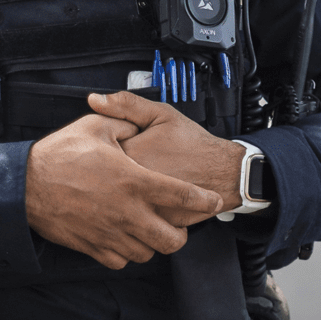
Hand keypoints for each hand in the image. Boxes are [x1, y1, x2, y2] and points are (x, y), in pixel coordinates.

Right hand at [25, 111, 223, 269]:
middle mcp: (128, 212)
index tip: (212, 200)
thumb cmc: (58, 155)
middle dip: (181, 233)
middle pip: (173, 239)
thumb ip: (124, 123)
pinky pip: (122, 260)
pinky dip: (127, 252)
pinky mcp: (93, 246)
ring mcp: (111, 233)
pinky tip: (122, 236)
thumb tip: (138, 126)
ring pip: (149, 253)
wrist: (24, 185)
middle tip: (175, 221)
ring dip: (152, 242)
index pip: (184, 196)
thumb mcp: (94, 126)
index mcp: (133, 181)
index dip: (205, 200)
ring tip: (146, 228)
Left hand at [88, 91, 245, 209]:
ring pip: (116, 197)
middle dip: (109, 168)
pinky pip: (132, 214)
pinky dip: (135, 205)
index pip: (96, 150)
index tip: (116, 145)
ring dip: (119, 189)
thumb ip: (126, 105)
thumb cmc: (194, 144)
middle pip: (102, 176)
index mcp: (131, 152)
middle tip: (133, 162)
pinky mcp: (154, 219)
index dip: (102, 145)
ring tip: (140, 178)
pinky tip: (146, 195)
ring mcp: (144, 203)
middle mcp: (135, 181)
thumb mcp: (161, 114)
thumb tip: (94, 100)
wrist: (225, 172)